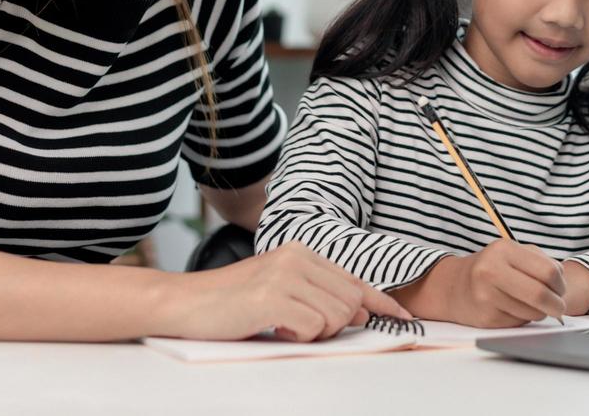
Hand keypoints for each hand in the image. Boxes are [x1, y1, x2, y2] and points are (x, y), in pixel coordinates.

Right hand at [154, 241, 411, 341]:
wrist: (184, 303)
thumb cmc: (231, 302)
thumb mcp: (279, 288)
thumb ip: (316, 294)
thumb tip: (359, 313)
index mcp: (302, 252)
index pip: (354, 280)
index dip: (382, 302)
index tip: (404, 318)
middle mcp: (298, 257)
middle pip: (351, 301)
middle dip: (337, 325)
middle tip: (300, 327)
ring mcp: (287, 274)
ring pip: (337, 316)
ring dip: (316, 332)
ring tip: (283, 326)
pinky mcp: (274, 296)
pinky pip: (313, 327)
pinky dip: (299, 336)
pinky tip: (273, 328)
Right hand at [395, 240, 565, 327]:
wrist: (454, 287)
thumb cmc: (492, 268)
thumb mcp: (512, 254)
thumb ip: (540, 263)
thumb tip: (562, 288)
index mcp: (503, 250)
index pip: (548, 271)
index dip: (561, 284)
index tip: (561, 290)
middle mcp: (491, 271)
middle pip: (540, 294)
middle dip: (557, 304)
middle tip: (560, 307)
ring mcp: (486, 296)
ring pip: (532, 312)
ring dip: (540, 312)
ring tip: (531, 305)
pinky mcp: (486, 318)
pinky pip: (519, 323)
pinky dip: (524, 319)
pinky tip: (514, 310)